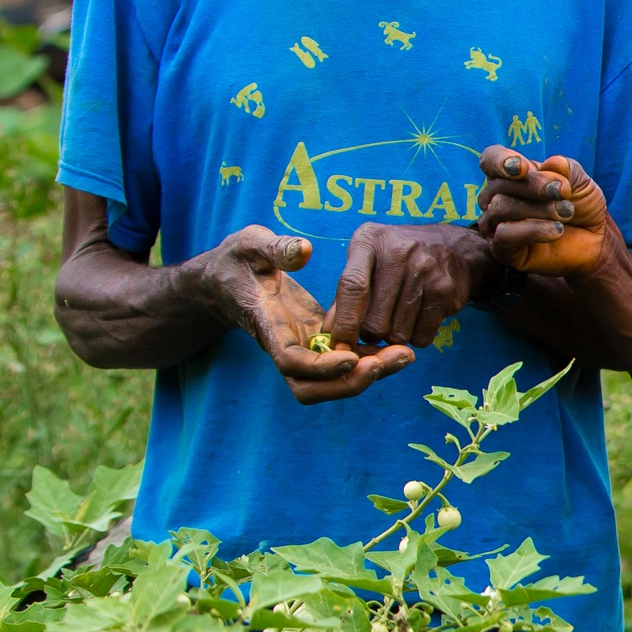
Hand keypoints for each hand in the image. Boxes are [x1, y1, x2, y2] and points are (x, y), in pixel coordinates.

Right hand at [192, 225, 412, 403]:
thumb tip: (303, 251)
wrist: (226, 279)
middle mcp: (284, 346)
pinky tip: (399, 347)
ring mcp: (301, 348)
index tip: (351, 356)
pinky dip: (370, 360)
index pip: (290, 361)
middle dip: (351, 381)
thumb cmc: (237, 260)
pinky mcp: (316, 342)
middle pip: (312, 387)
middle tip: (390, 360)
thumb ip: (275, 248)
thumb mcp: (249, 244)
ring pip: (332, 382)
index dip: (321, 366)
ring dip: (368, 375)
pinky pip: (344, 363)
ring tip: (405, 355)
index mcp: (266, 325)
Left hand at [326, 222, 493, 347]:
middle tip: (374, 328)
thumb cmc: (396, 258)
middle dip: (370, 335)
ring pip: (398, 333)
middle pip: (375, 320)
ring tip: (397, 319)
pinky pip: (422, 336)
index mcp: (369, 241)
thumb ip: (344, 294)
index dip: (344, 321)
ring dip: (394, 337)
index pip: (352, 286)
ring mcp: (426, 271)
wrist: (452, 246)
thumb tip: (328, 334)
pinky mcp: (446, 291)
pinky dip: (416, 337)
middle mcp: (399, 253)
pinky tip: (417, 319)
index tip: (339, 345)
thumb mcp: (366, 260)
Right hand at [478, 147, 620, 277]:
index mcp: (509, 175)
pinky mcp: (501, 250)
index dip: (501, 160)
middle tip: (564, 192)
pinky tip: (557, 230)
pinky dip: (533, 230)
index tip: (523, 168)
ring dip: (538, 208)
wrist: (593, 241)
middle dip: (535, 186)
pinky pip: (505, 235)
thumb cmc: (580, 206)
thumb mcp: (579, 181)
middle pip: (499, 184)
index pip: (490, 159)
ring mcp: (495, 225)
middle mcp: (495, 198)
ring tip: (565, 213)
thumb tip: (553, 163)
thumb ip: (566, 169)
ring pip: (500, 207)